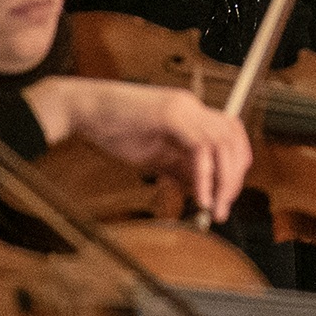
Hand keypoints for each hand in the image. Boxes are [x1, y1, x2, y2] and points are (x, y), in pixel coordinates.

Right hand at [19, 76, 252, 222]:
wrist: (81, 109)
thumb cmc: (112, 129)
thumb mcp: (153, 155)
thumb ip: (179, 169)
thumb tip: (203, 191)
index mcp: (191, 113)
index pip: (230, 137)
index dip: (233, 168)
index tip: (223, 197)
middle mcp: (192, 106)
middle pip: (233, 140)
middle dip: (233, 178)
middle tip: (222, 209)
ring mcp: (183, 108)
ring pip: (224, 143)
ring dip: (224, 180)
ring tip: (213, 208)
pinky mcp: (171, 115)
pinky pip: (200, 148)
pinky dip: (205, 176)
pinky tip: (199, 198)